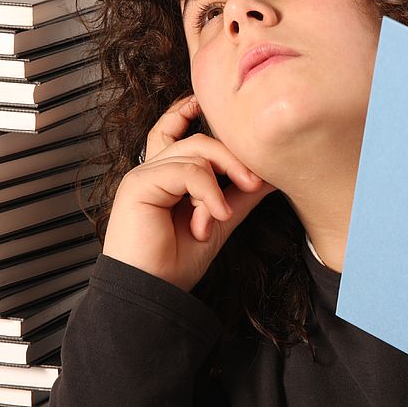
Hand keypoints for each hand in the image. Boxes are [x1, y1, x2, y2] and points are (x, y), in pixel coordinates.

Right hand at [102, 95, 276, 291]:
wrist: (153, 293)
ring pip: (194, 150)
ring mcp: (143, 174)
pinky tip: (213, 216)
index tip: (213, 113)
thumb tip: (269, 177)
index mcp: (166, 177)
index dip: (194, 117)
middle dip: (231, 157)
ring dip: (221, 179)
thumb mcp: (219, 221)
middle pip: (198, 140)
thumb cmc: (176, 263)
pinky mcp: (139, 184)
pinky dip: (207, 191)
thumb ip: (240, 197)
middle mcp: (152, 171)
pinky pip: (185, 170)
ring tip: (226, 212)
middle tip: (254, 182)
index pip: (179, 133)